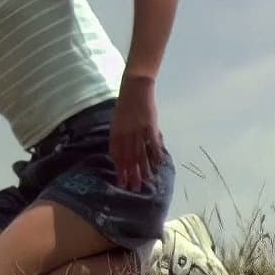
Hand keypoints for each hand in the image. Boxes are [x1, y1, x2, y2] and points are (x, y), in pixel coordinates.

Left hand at [110, 77, 165, 191]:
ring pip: (139, 152)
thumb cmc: (126, 104)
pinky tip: (158, 165)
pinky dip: (155, 153)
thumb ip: (121, 136)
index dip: (119, 168)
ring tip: (145, 181)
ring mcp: (137, 129)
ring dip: (142, 168)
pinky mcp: (149, 124)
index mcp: (116, 131)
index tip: (120, 182)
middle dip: (130, 173)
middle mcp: (125, 132)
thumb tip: (122, 152)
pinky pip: (152, 142)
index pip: (116, 154)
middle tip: (133, 188)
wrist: (135, 86)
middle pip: (127, 156)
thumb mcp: (118, 120)